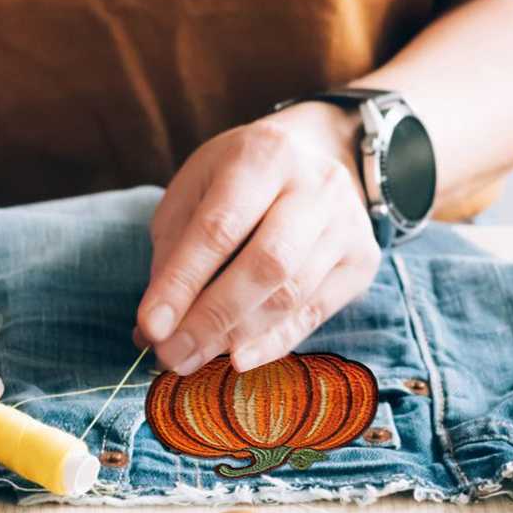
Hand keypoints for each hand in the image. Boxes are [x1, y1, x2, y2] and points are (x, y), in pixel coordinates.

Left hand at [137, 102, 381, 374]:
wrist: (317, 153)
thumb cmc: (241, 177)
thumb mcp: (197, 190)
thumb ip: (174, 250)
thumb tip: (154, 325)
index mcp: (264, 155)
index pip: (219, 228)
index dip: (182, 282)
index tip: (150, 326)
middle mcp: (315, 185)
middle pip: (267, 264)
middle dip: (213, 317)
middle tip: (172, 355)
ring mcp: (346, 223)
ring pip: (292, 294)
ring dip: (237, 336)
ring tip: (193, 359)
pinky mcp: (362, 259)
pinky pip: (315, 313)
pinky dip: (273, 342)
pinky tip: (238, 358)